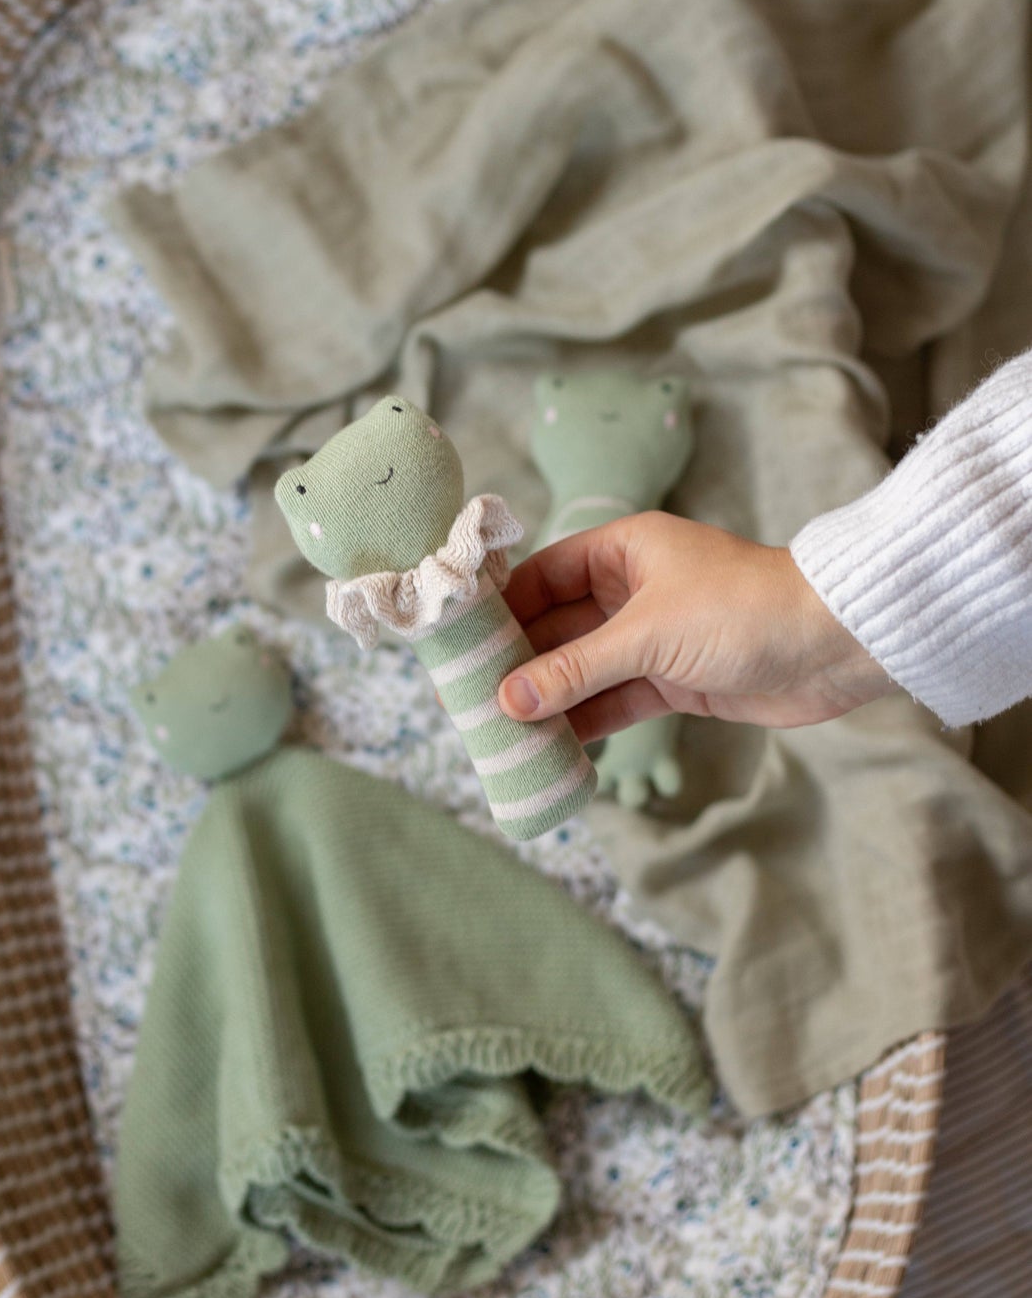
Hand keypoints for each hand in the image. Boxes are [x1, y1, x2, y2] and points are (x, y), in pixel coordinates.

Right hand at [496, 512, 897, 741]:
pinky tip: (550, 745)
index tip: (459, 644)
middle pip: (555, 626)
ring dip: (547, 698)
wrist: (837, 646)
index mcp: (621, 552)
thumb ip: (575, 670)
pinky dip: (585, 722)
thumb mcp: (648, 637)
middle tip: (468, 699)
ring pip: (581, 669)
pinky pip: (613, 700)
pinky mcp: (672, 680)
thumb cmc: (744, 612)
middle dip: (517, 663)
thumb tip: (507, 701)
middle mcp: (629, 590)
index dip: (501, 608)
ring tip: (498, 730)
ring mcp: (650, 638)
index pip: (541, 575)